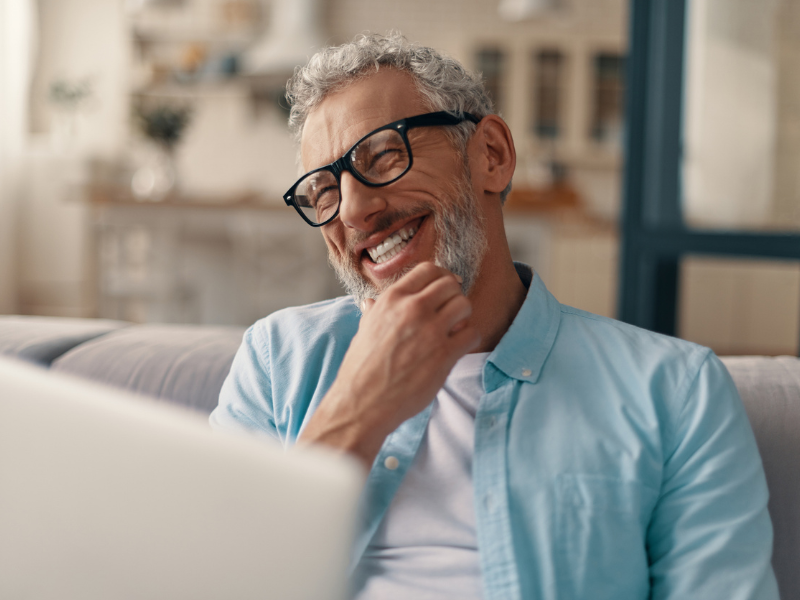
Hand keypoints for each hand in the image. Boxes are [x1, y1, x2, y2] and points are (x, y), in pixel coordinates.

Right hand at [299, 262, 480, 467]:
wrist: (363, 402)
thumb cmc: (361, 368)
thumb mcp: (364, 331)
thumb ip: (374, 312)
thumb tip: (370, 302)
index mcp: (392, 299)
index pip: (428, 270)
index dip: (441, 278)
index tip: (444, 290)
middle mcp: (412, 309)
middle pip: (450, 285)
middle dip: (454, 296)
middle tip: (450, 312)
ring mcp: (430, 331)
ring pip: (464, 304)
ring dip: (463, 316)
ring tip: (454, 330)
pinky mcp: (444, 354)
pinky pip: (472, 333)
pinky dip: (469, 338)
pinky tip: (457, 347)